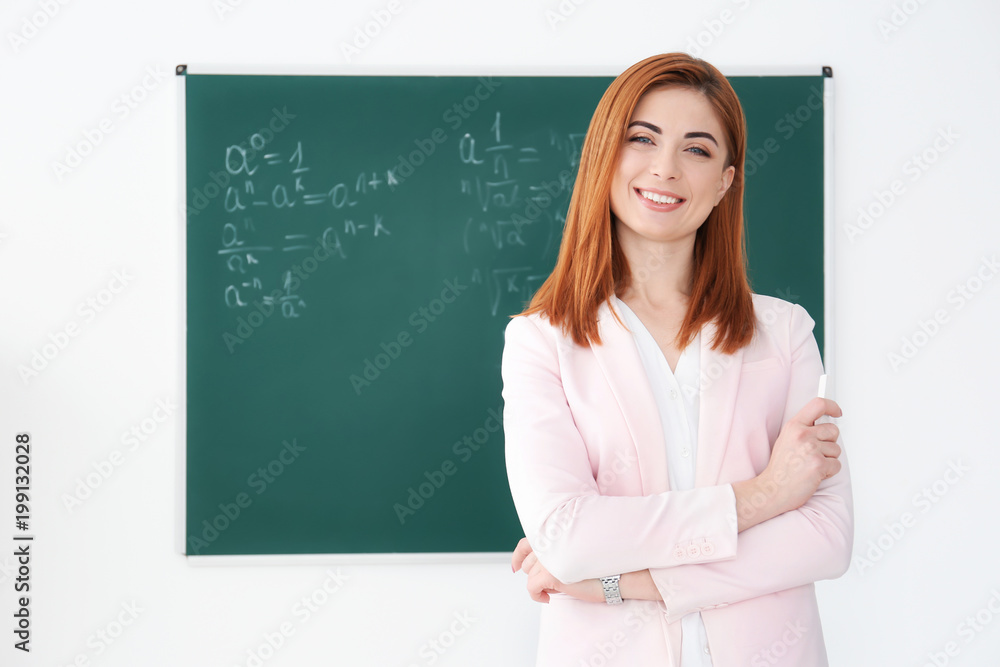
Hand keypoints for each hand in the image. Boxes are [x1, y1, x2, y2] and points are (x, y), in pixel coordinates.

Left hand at [511, 537, 603, 603]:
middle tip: (554, 581)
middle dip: (537, 575)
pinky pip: (531, 588)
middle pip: (527, 564)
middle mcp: (548, 543)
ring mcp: (547, 558)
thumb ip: (556, 551)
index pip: (526, 543)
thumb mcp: (575, 551)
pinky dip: (537, 596)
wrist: (617, 575)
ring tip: (561, 586)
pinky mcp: (549, 574)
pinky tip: (548, 598)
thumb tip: (539, 566)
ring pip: (530, 577)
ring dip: (542, 585)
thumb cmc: (601, 566)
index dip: (518, 556)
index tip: (516, 567)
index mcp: (553, 535)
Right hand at [734, 397, 842, 529]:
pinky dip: (829, 472)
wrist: (772, 490)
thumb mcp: (786, 440)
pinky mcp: (819, 464)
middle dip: (829, 442)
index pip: (818, 405)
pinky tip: (814, 474)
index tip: (837, 412)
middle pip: (833, 430)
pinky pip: (836, 465)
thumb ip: (803, 429)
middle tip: (816, 452)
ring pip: (836, 449)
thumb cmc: (780, 469)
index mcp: (793, 426)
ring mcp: (811, 449)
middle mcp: (802, 434)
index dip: (832, 406)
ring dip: (828, 459)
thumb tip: (823, 425)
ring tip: (811, 465)